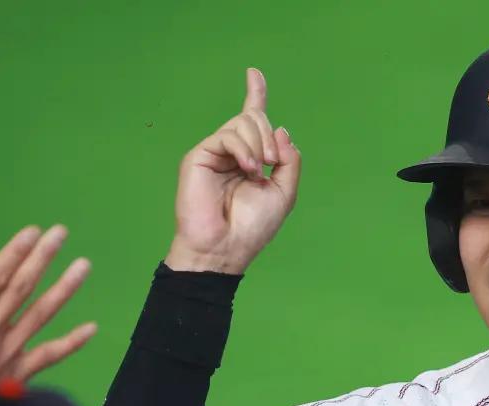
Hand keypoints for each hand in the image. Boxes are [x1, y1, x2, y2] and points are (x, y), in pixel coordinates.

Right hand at [165, 68, 300, 274]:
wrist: (226, 248)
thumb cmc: (253, 227)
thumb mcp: (284, 193)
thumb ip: (289, 161)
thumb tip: (282, 128)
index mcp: (251, 159)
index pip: (252, 121)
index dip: (255, 95)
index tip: (254, 73)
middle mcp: (232, 153)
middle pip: (254, 119)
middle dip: (270, 135)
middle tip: (272, 162)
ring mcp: (215, 153)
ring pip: (243, 123)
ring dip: (259, 143)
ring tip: (259, 170)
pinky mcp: (199, 156)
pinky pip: (227, 135)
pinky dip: (244, 149)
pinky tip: (248, 170)